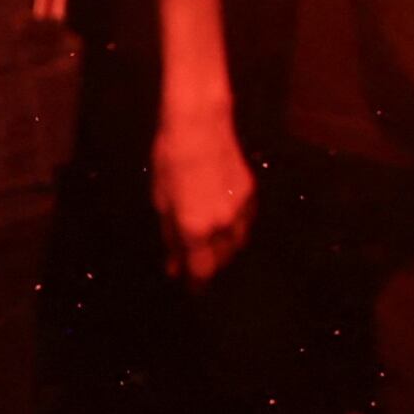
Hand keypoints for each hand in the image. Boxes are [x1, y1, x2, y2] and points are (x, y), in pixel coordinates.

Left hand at [153, 101, 256, 284]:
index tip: (191, 288)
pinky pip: (246, 222)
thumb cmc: (170, 160)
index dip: (196, 284)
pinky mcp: (250, 193)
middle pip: (221, 260)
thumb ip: (171, 237)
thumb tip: (174, 266)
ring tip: (210, 244)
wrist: (200, 125)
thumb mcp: (162, 202)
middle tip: (195, 261)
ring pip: (237, 243)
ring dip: (224, 250)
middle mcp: (222, 224)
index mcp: (196, 229)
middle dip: (208, 265)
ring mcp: (240, 209)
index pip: (202, 271)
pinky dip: (236, 229)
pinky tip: (226, 222)